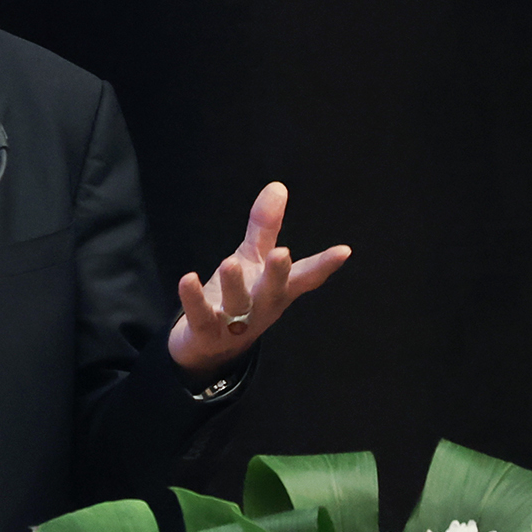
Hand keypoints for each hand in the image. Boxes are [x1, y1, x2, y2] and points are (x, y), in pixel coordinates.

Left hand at [167, 182, 350, 378]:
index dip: (324, 265)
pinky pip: (200, 316)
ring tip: (231, 262)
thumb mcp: (253, 259)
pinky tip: (188, 279)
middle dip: (278, 274)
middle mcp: (260, 307)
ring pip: (237, 304)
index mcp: (277, 290)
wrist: (207, 345)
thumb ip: (265, 227)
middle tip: (282, 253)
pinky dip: (194, 299)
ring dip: (235, 285)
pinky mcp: (205, 331)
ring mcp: (235, 323)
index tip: (343, 251)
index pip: (305, 276)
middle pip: (273, 291)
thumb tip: (277, 186)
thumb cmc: (239, 295)